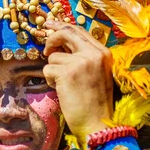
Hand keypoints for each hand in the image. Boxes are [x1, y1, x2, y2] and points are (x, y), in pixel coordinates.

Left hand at [42, 20, 113, 143]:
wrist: (97, 124)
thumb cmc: (95, 103)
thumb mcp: (96, 73)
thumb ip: (83, 57)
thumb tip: (60, 45)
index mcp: (103, 53)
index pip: (79, 30)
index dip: (62, 26)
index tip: (50, 25)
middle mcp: (94, 54)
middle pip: (66, 32)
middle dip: (51, 38)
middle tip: (45, 48)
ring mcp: (80, 62)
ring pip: (53, 57)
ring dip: (53, 71)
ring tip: (64, 85)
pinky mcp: (67, 73)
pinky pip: (47, 70)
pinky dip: (50, 81)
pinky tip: (61, 90)